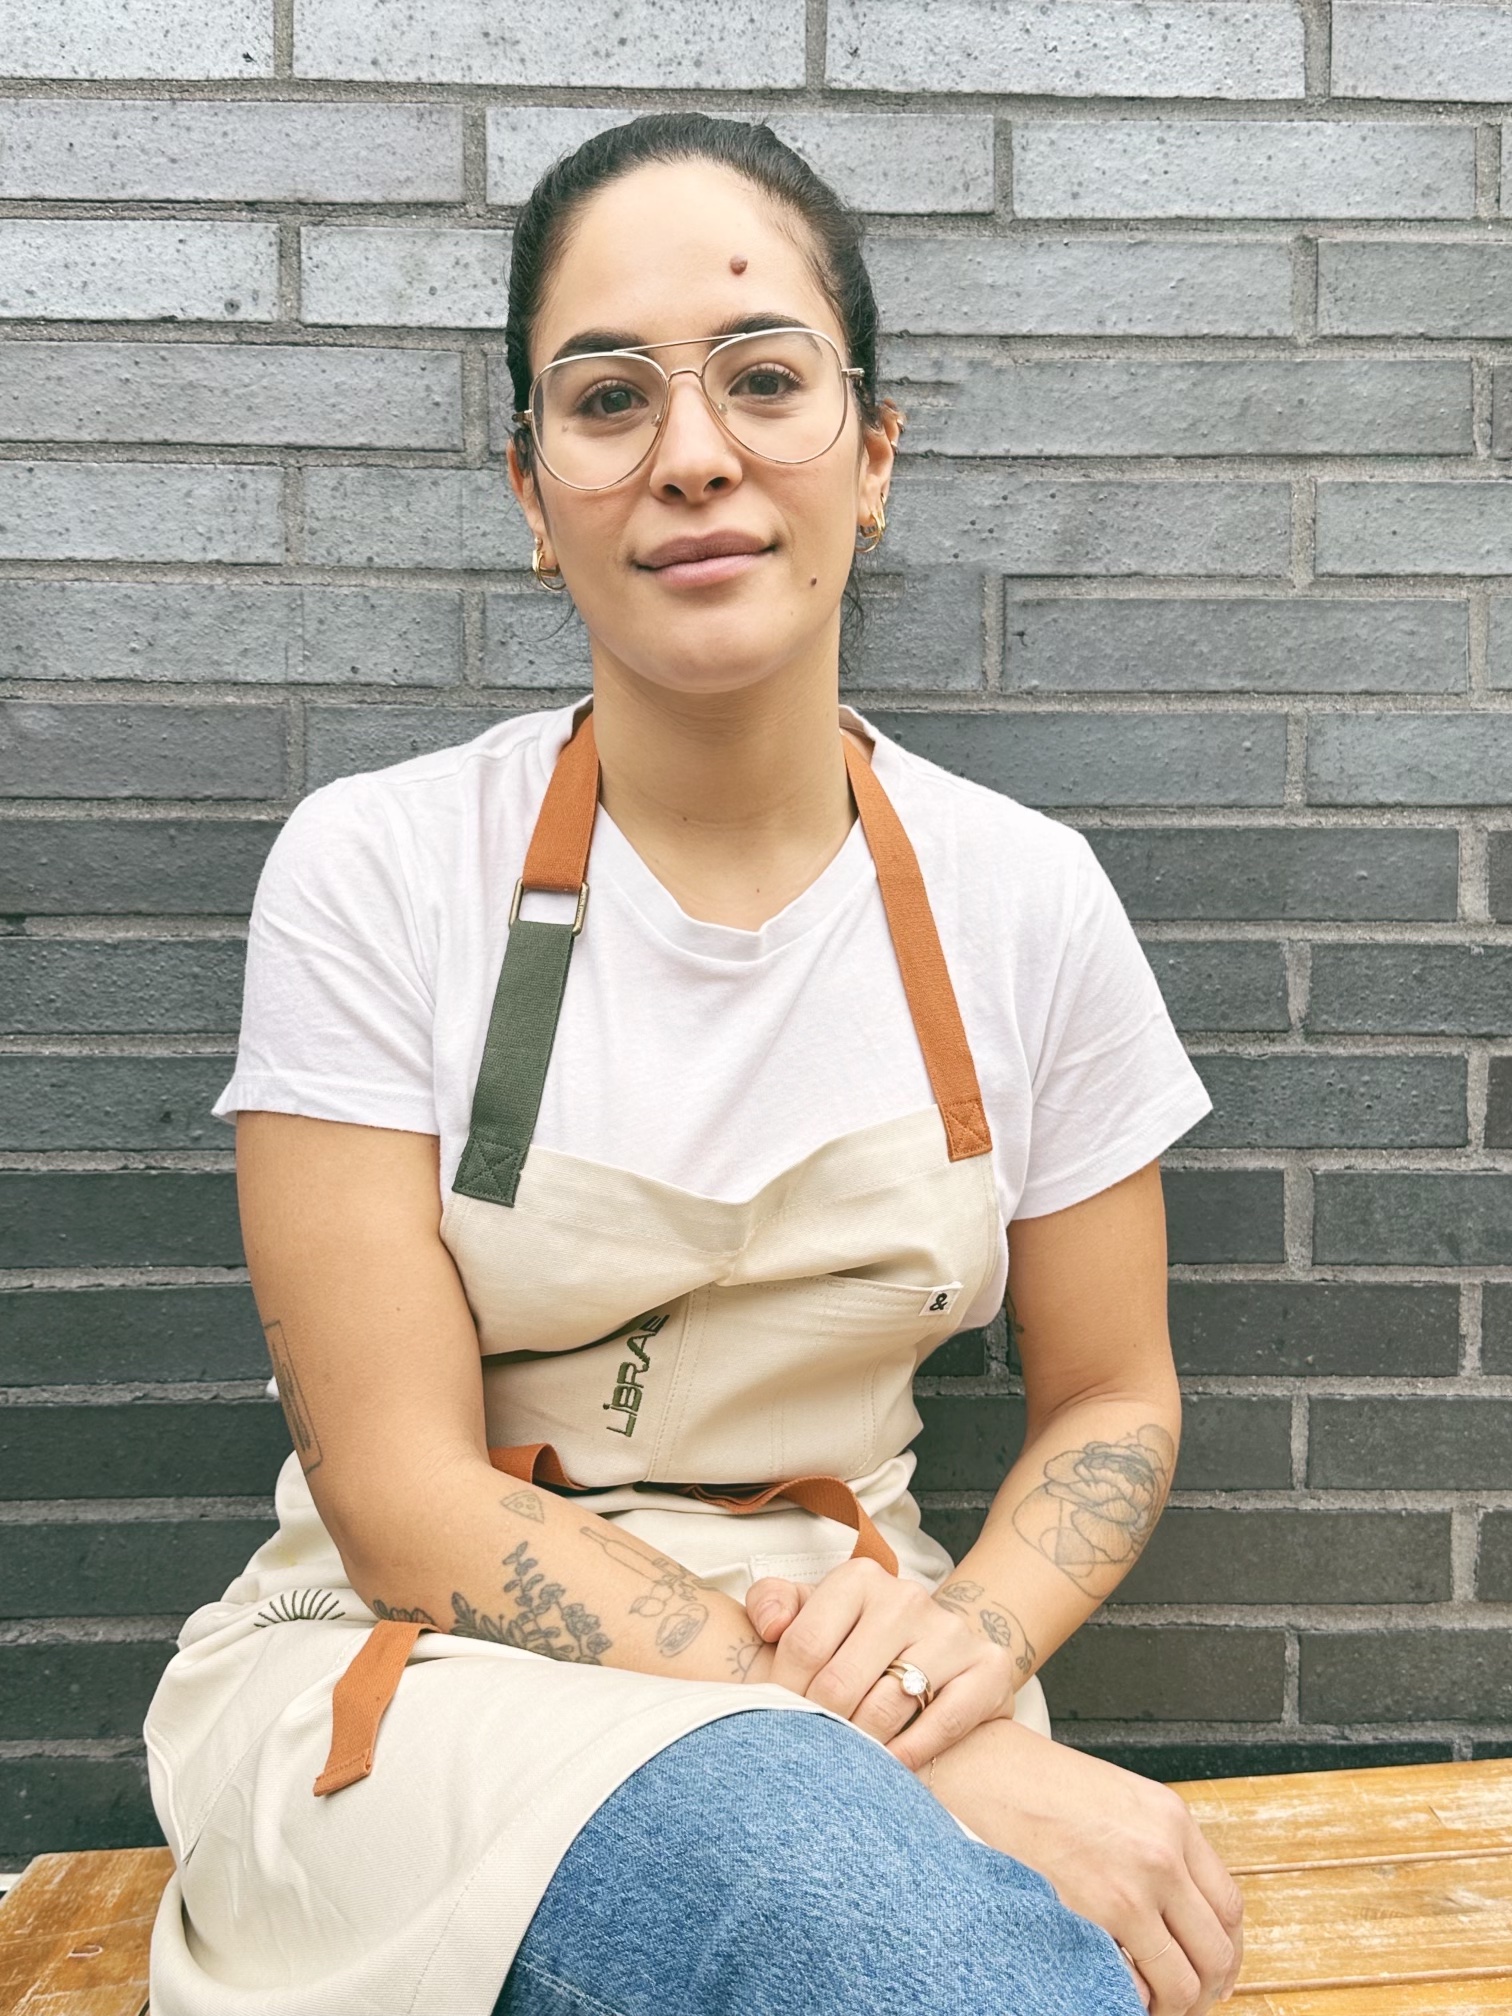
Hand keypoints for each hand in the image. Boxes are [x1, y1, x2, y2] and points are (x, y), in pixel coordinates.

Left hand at [744, 1557, 1018, 1770]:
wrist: (942, 1644)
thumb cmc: (861, 1636)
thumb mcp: (813, 1610)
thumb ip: (772, 1604)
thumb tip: (770, 1626)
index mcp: (859, 1579)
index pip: (804, 1644)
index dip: (783, 1693)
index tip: (776, 1721)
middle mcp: (907, 1598)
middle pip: (840, 1681)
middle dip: (818, 1725)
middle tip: (807, 1752)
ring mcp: (951, 1632)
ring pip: (888, 1705)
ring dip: (860, 1745)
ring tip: (843, 1764)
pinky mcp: (989, 1668)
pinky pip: (944, 1722)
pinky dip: (912, 1751)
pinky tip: (892, 1768)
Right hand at [929, 1717, 1243, 2014]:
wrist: (976, 1765)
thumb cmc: (1034, 1781)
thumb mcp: (1117, 1798)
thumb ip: (1155, 1846)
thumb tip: (1178, 1913)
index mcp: (1171, 1820)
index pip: (1229, 1907)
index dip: (1223, 1952)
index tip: (1209, 1971)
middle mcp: (1160, 1854)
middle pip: (1216, 1952)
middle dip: (1203, 1988)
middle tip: (1179, 1998)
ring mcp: (1126, 1889)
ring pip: (1182, 1981)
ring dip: (1169, 2003)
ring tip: (1143, 2000)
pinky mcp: (1088, 1916)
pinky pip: (1131, 1987)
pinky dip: (1127, 1999)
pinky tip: (1108, 1988)